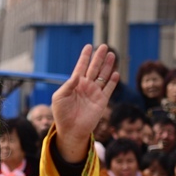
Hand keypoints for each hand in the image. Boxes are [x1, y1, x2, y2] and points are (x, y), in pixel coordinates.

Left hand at [51, 45, 118, 162]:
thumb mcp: (59, 98)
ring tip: (111, 55)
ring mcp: (94, 93)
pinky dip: (112, 81)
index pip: (81, 67)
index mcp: (74, 84)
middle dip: (98, 57)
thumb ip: (68, 85)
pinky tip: (115, 73)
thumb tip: (77, 75)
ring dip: (107, 66)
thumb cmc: (61, 114)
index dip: (85, 57)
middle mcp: (85, 86)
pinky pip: (108, 89)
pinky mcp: (102, 101)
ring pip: (102, 76)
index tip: (88, 46)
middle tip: (104, 46)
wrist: (71, 130)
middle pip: (94, 68)